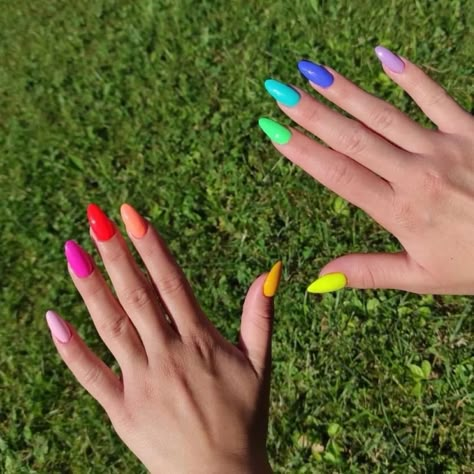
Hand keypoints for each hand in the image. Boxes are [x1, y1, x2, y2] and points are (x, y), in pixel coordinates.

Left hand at [46, 203, 279, 472]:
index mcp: (200, 342)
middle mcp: (168, 356)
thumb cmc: (245, 417)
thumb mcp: (260, 364)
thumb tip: (271, 272)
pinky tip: (53, 320)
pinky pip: (91, 376)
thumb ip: (261, 317)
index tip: (133, 216)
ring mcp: (141, 383)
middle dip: (116, 254)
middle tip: (96, 217)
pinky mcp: (122, 411)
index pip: (171, 284)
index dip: (151, 248)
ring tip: (72, 250)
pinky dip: (70, 349)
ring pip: (111, 328)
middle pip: (137, 297)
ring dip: (90, 289)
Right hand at [261, 46, 473, 294]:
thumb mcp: (421, 277)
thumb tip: (319, 279)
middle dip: (312, 113)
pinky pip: (437, 97)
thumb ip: (368, 272)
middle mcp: (416, 174)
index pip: (340, 175)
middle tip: (278, 91)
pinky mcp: (470, 131)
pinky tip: (383, 55)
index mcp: (400, 211)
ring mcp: (444, 148)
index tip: (274, 131)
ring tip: (312, 72)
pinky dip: (411, 75)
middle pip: (354, 139)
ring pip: (385, 115)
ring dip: (346, 92)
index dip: (303, 152)